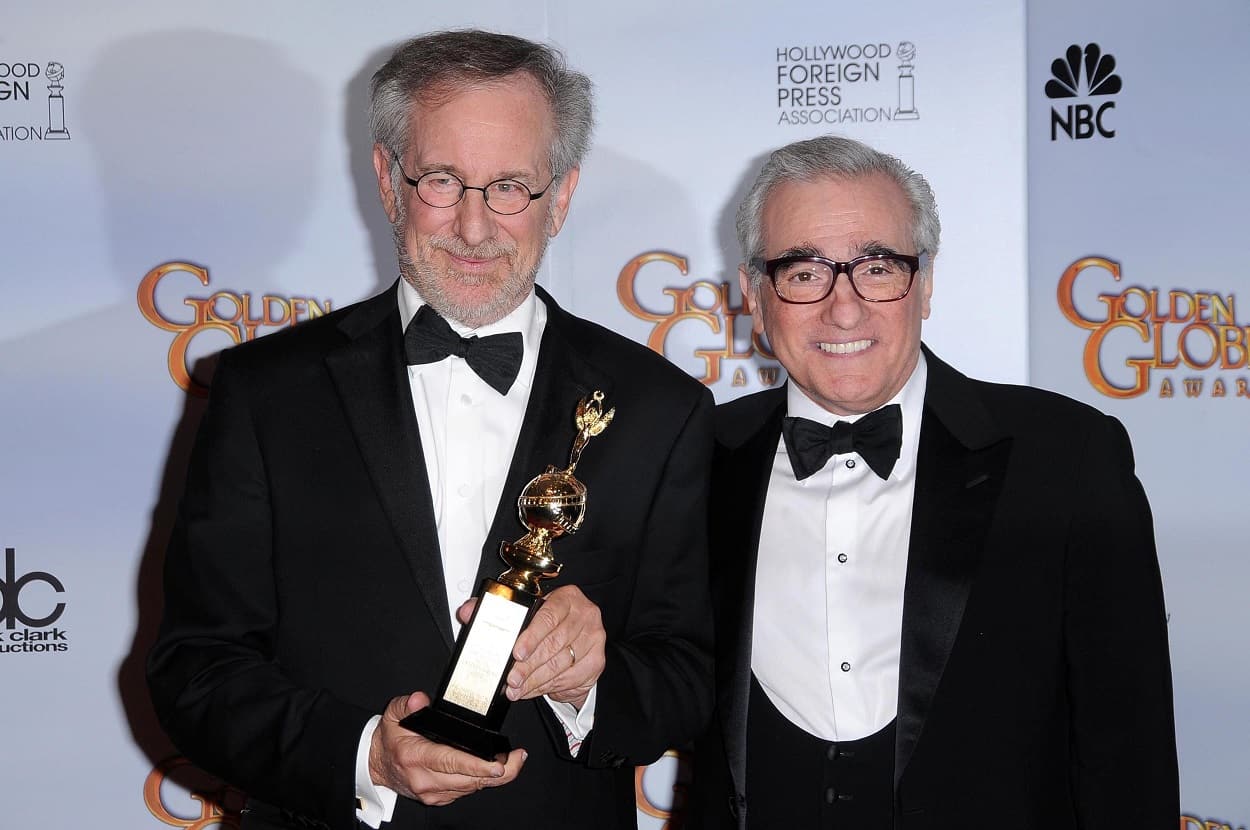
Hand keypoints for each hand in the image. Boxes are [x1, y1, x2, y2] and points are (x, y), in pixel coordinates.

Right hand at [368, 692, 525, 805]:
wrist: (376, 764)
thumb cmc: (389, 739)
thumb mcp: (393, 713)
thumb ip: (408, 704)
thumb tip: (421, 699)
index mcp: (415, 757)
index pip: (452, 762)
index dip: (478, 765)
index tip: (499, 764)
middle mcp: (424, 779)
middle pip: (469, 780)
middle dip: (498, 772)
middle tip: (518, 759)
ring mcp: (432, 792)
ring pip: (470, 788)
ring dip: (492, 778)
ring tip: (512, 762)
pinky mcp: (438, 798)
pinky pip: (465, 792)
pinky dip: (480, 782)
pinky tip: (492, 770)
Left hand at [461, 586, 604, 708]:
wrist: (576, 643)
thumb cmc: (546, 626)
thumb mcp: (524, 614)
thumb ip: (496, 612)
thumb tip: (468, 611)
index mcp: (567, 597)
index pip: (549, 615)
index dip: (531, 636)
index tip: (516, 653)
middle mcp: (585, 614)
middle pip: (554, 643)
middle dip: (529, 665)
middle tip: (511, 679)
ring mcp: (595, 637)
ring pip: (561, 663)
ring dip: (535, 679)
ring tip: (516, 688)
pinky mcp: (597, 660)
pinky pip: (570, 677)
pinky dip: (548, 686)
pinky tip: (532, 690)